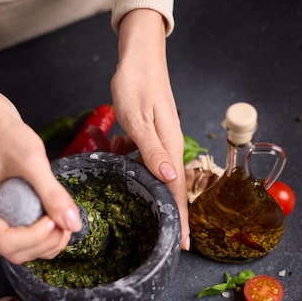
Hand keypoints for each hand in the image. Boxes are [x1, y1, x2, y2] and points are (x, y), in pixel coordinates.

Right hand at [0, 78, 81, 262]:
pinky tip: (57, 219)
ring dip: (47, 244)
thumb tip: (74, 224)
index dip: (36, 237)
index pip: (4, 241)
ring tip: (64, 220)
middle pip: (13, 252)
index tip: (56, 218)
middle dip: (45, 243)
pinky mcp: (2, 219)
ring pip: (20, 251)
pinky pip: (24, 240)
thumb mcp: (31, 159)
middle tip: (67, 222)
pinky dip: (44, 238)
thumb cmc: (4, 135)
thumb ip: (52, 193)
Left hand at [111, 9, 189, 249]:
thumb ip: (152, 151)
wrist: (139, 55)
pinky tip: (117, 155)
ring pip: (154, 174)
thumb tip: (170, 180)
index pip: (178, 191)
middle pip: (170, 188)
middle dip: (167, 213)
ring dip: (144, 186)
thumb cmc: (137, 83)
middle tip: (163, 239)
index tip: (184, 245)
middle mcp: (169, 147)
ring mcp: (161, 140)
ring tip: (135, 196)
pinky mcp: (151, 133)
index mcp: (170, 147)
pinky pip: (143, 157)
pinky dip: (131, 162)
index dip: (181, 220)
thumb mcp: (138, 118)